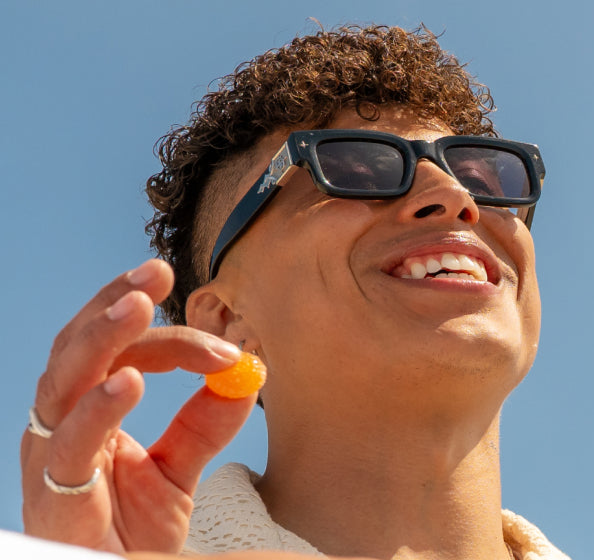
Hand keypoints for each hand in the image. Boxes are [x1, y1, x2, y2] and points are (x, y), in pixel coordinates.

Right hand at [21, 260, 256, 552]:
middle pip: (80, 348)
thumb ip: (207, 422)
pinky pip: (71, 445)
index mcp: (90, 407)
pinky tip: (129, 383)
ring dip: (101, 339)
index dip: (160, 329)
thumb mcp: (179, 465)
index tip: (201, 314)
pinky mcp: (55, 495)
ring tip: (138, 306)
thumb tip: (249, 375)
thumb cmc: (134, 525)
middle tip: (155, 272)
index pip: (119, 350)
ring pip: (64, 382)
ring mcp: (53, 455)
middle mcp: (63, 421)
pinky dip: (99, 409)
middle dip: (115, 304)